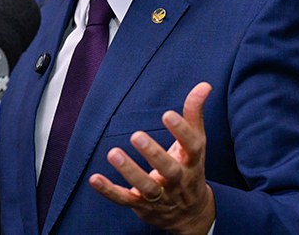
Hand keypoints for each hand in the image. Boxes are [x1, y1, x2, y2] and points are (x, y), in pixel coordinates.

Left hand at [89, 82, 215, 234]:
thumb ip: (195, 114)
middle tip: (136, 135)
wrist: (191, 214)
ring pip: (146, 187)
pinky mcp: (142, 206)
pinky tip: (94, 178)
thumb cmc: (189, 168)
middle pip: (169, 169)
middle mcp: (178, 180)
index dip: (182, 131)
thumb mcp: (195, 143)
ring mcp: (160, 195)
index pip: (191, 146)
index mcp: (192, 161)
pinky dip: (109, 191)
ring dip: (130, 172)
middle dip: (153, 154)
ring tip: (113, 153)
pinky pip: (125, 199)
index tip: (168, 114)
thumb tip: (204, 85)